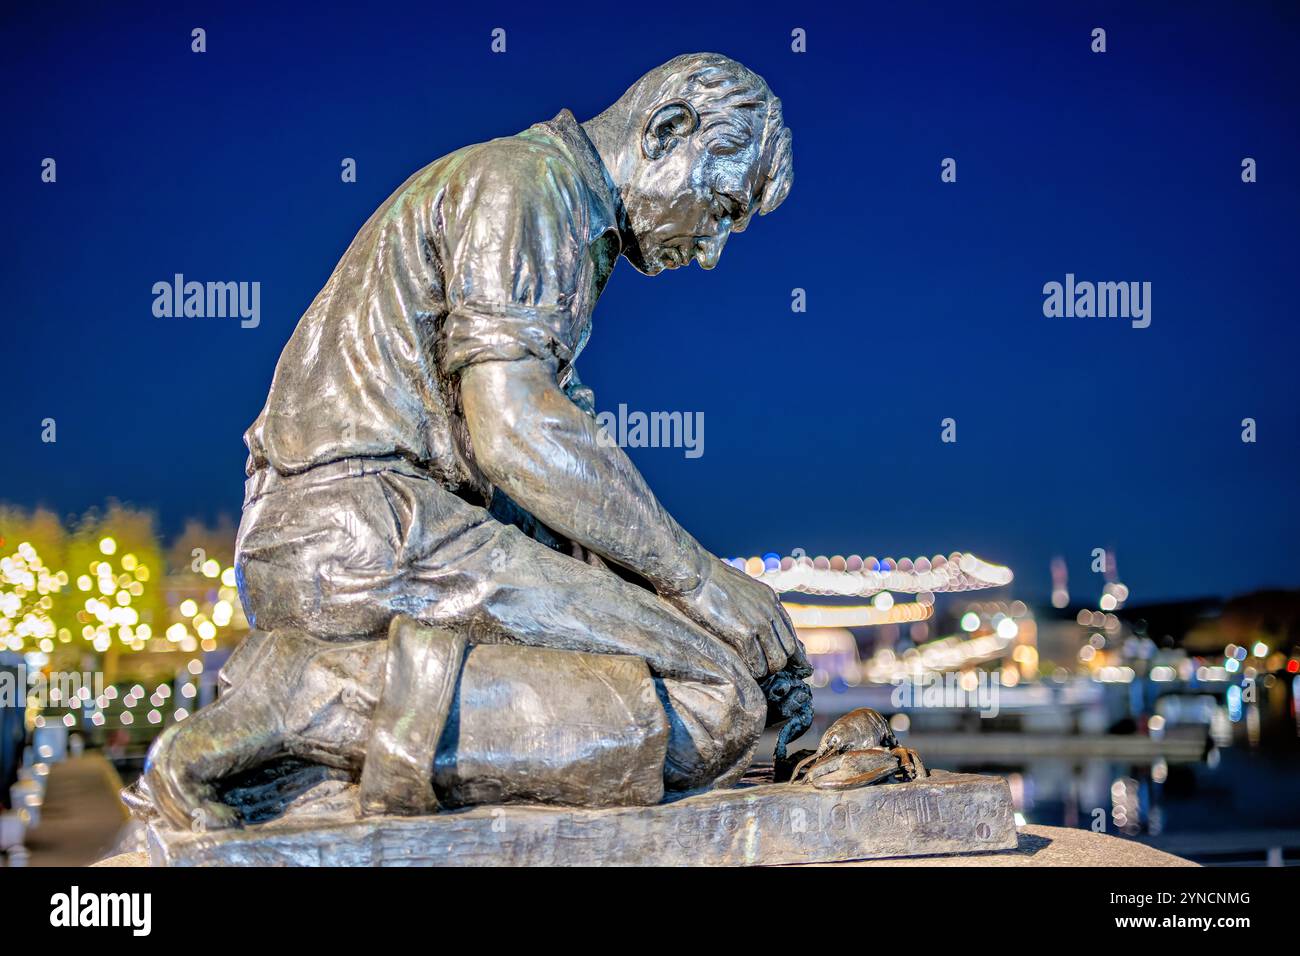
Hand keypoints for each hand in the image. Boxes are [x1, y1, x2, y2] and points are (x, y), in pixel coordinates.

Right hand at [667, 556, 806, 678]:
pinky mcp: (743, 632)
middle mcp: (770, 611)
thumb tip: (755, 625)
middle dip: (777, 663)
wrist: (694, 573)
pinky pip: (757, 662)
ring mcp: (759, 622)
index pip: (790, 634)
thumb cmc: (709, 581)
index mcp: (770, 600)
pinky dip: (753, 671)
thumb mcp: (740, 589)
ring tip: (753, 672)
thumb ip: (753, 605)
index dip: (789, 653)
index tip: (785, 665)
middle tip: (763, 670)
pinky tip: (745, 672)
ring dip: (766, 670)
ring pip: (776, 660)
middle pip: (788, 650)